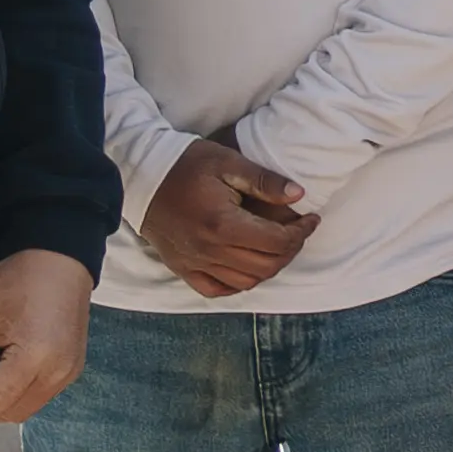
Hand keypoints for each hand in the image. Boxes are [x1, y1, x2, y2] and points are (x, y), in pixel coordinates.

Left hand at [0, 250, 92, 426]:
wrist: (61, 260)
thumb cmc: (18, 280)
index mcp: (35, 358)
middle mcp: (58, 373)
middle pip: (11, 414)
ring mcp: (70, 374)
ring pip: (26, 408)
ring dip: (8, 392)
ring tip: (4, 360)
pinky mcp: (74, 369)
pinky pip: (40, 394)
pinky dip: (24, 385)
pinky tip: (21, 357)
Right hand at [139, 139, 315, 299]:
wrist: (141, 173)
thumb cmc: (186, 164)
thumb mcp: (228, 162)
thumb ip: (265, 181)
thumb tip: (300, 195)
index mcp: (223, 224)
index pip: (277, 242)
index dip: (302, 233)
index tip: (311, 219)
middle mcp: (209, 250)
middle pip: (266, 266)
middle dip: (290, 250)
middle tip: (297, 232)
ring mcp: (193, 263)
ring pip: (245, 282)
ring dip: (268, 267)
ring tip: (276, 246)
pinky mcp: (180, 267)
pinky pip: (215, 289)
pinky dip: (237, 284)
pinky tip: (246, 266)